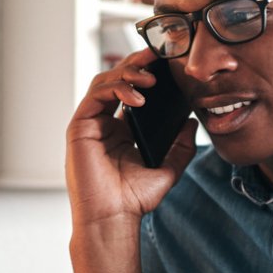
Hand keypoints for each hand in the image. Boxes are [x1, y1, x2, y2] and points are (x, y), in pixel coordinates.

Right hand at [66, 48, 198, 226]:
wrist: (113, 219)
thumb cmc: (134, 199)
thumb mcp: (168, 169)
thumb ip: (181, 147)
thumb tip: (192, 123)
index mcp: (121, 130)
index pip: (132, 90)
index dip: (146, 72)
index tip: (167, 62)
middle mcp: (104, 122)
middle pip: (117, 79)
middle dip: (138, 63)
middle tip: (158, 54)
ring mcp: (90, 123)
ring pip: (105, 82)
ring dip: (128, 73)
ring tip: (151, 77)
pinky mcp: (79, 127)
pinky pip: (96, 96)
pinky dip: (117, 89)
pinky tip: (138, 95)